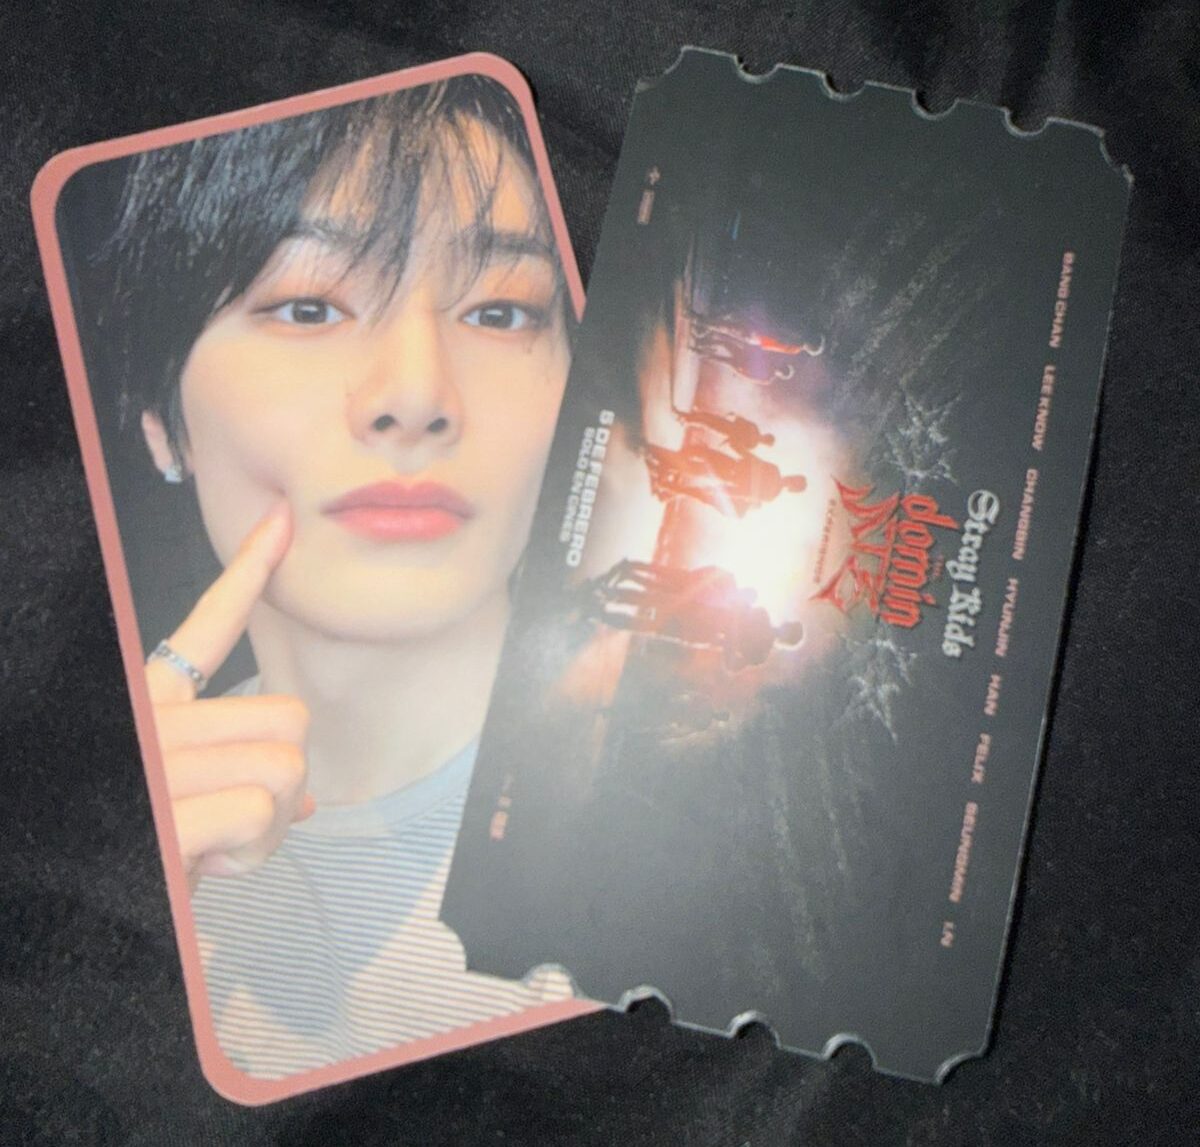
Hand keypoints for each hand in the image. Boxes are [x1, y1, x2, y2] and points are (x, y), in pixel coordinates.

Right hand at [144, 501, 312, 892]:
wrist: (71, 911)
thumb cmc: (128, 859)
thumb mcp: (182, 811)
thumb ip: (237, 786)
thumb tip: (306, 799)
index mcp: (147, 712)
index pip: (204, 629)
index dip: (248, 571)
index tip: (280, 522)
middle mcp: (149, 725)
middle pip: (287, 716)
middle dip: (285, 779)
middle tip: (237, 821)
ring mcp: (156, 765)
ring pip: (286, 763)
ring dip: (273, 822)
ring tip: (220, 847)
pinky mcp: (166, 811)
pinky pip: (262, 807)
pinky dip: (255, 851)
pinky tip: (211, 867)